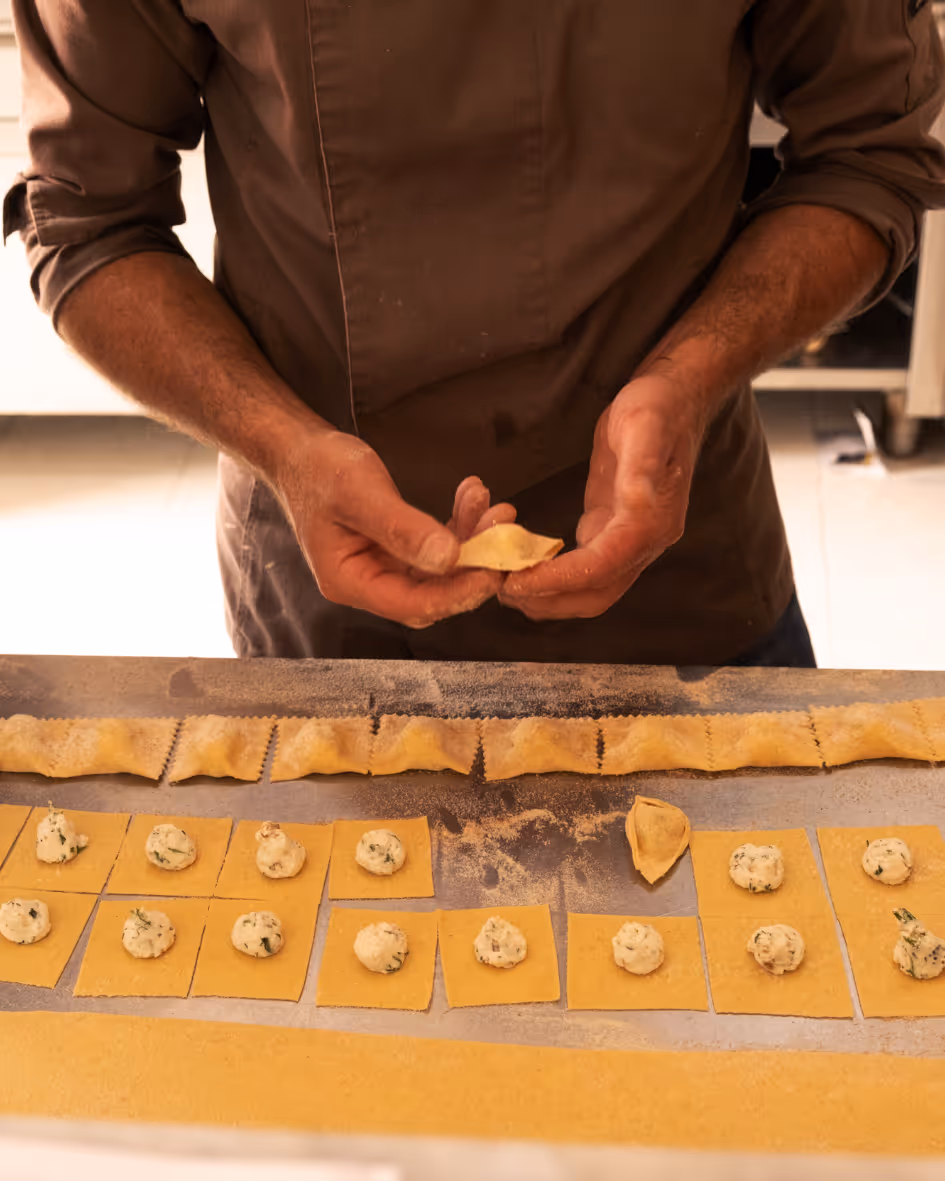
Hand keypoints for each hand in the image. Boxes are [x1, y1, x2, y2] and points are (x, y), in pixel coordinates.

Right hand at [273, 429, 512, 628]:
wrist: (302, 452)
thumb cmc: (319, 469)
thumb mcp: (360, 493)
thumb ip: (403, 528)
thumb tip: (448, 558)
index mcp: (350, 582)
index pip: (413, 605)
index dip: (457, 593)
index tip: (494, 568)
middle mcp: (369, 584)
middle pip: (433, 594)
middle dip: (474, 565)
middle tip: (503, 529)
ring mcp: (384, 569)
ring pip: (441, 571)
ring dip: (472, 541)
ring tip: (494, 507)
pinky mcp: (398, 552)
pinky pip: (438, 550)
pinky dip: (460, 527)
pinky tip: (472, 498)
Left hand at [499, 372, 708, 620]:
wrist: (675, 400)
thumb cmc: (658, 407)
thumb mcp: (645, 426)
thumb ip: (641, 468)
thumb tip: (638, 503)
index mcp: (652, 523)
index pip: (601, 568)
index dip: (558, 580)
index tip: (517, 581)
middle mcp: (645, 543)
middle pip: (596, 595)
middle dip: (549, 600)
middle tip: (502, 589)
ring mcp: (630, 542)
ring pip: (590, 590)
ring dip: (549, 597)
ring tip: (505, 584)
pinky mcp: (613, 533)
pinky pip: (585, 571)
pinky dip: (554, 578)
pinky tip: (524, 567)